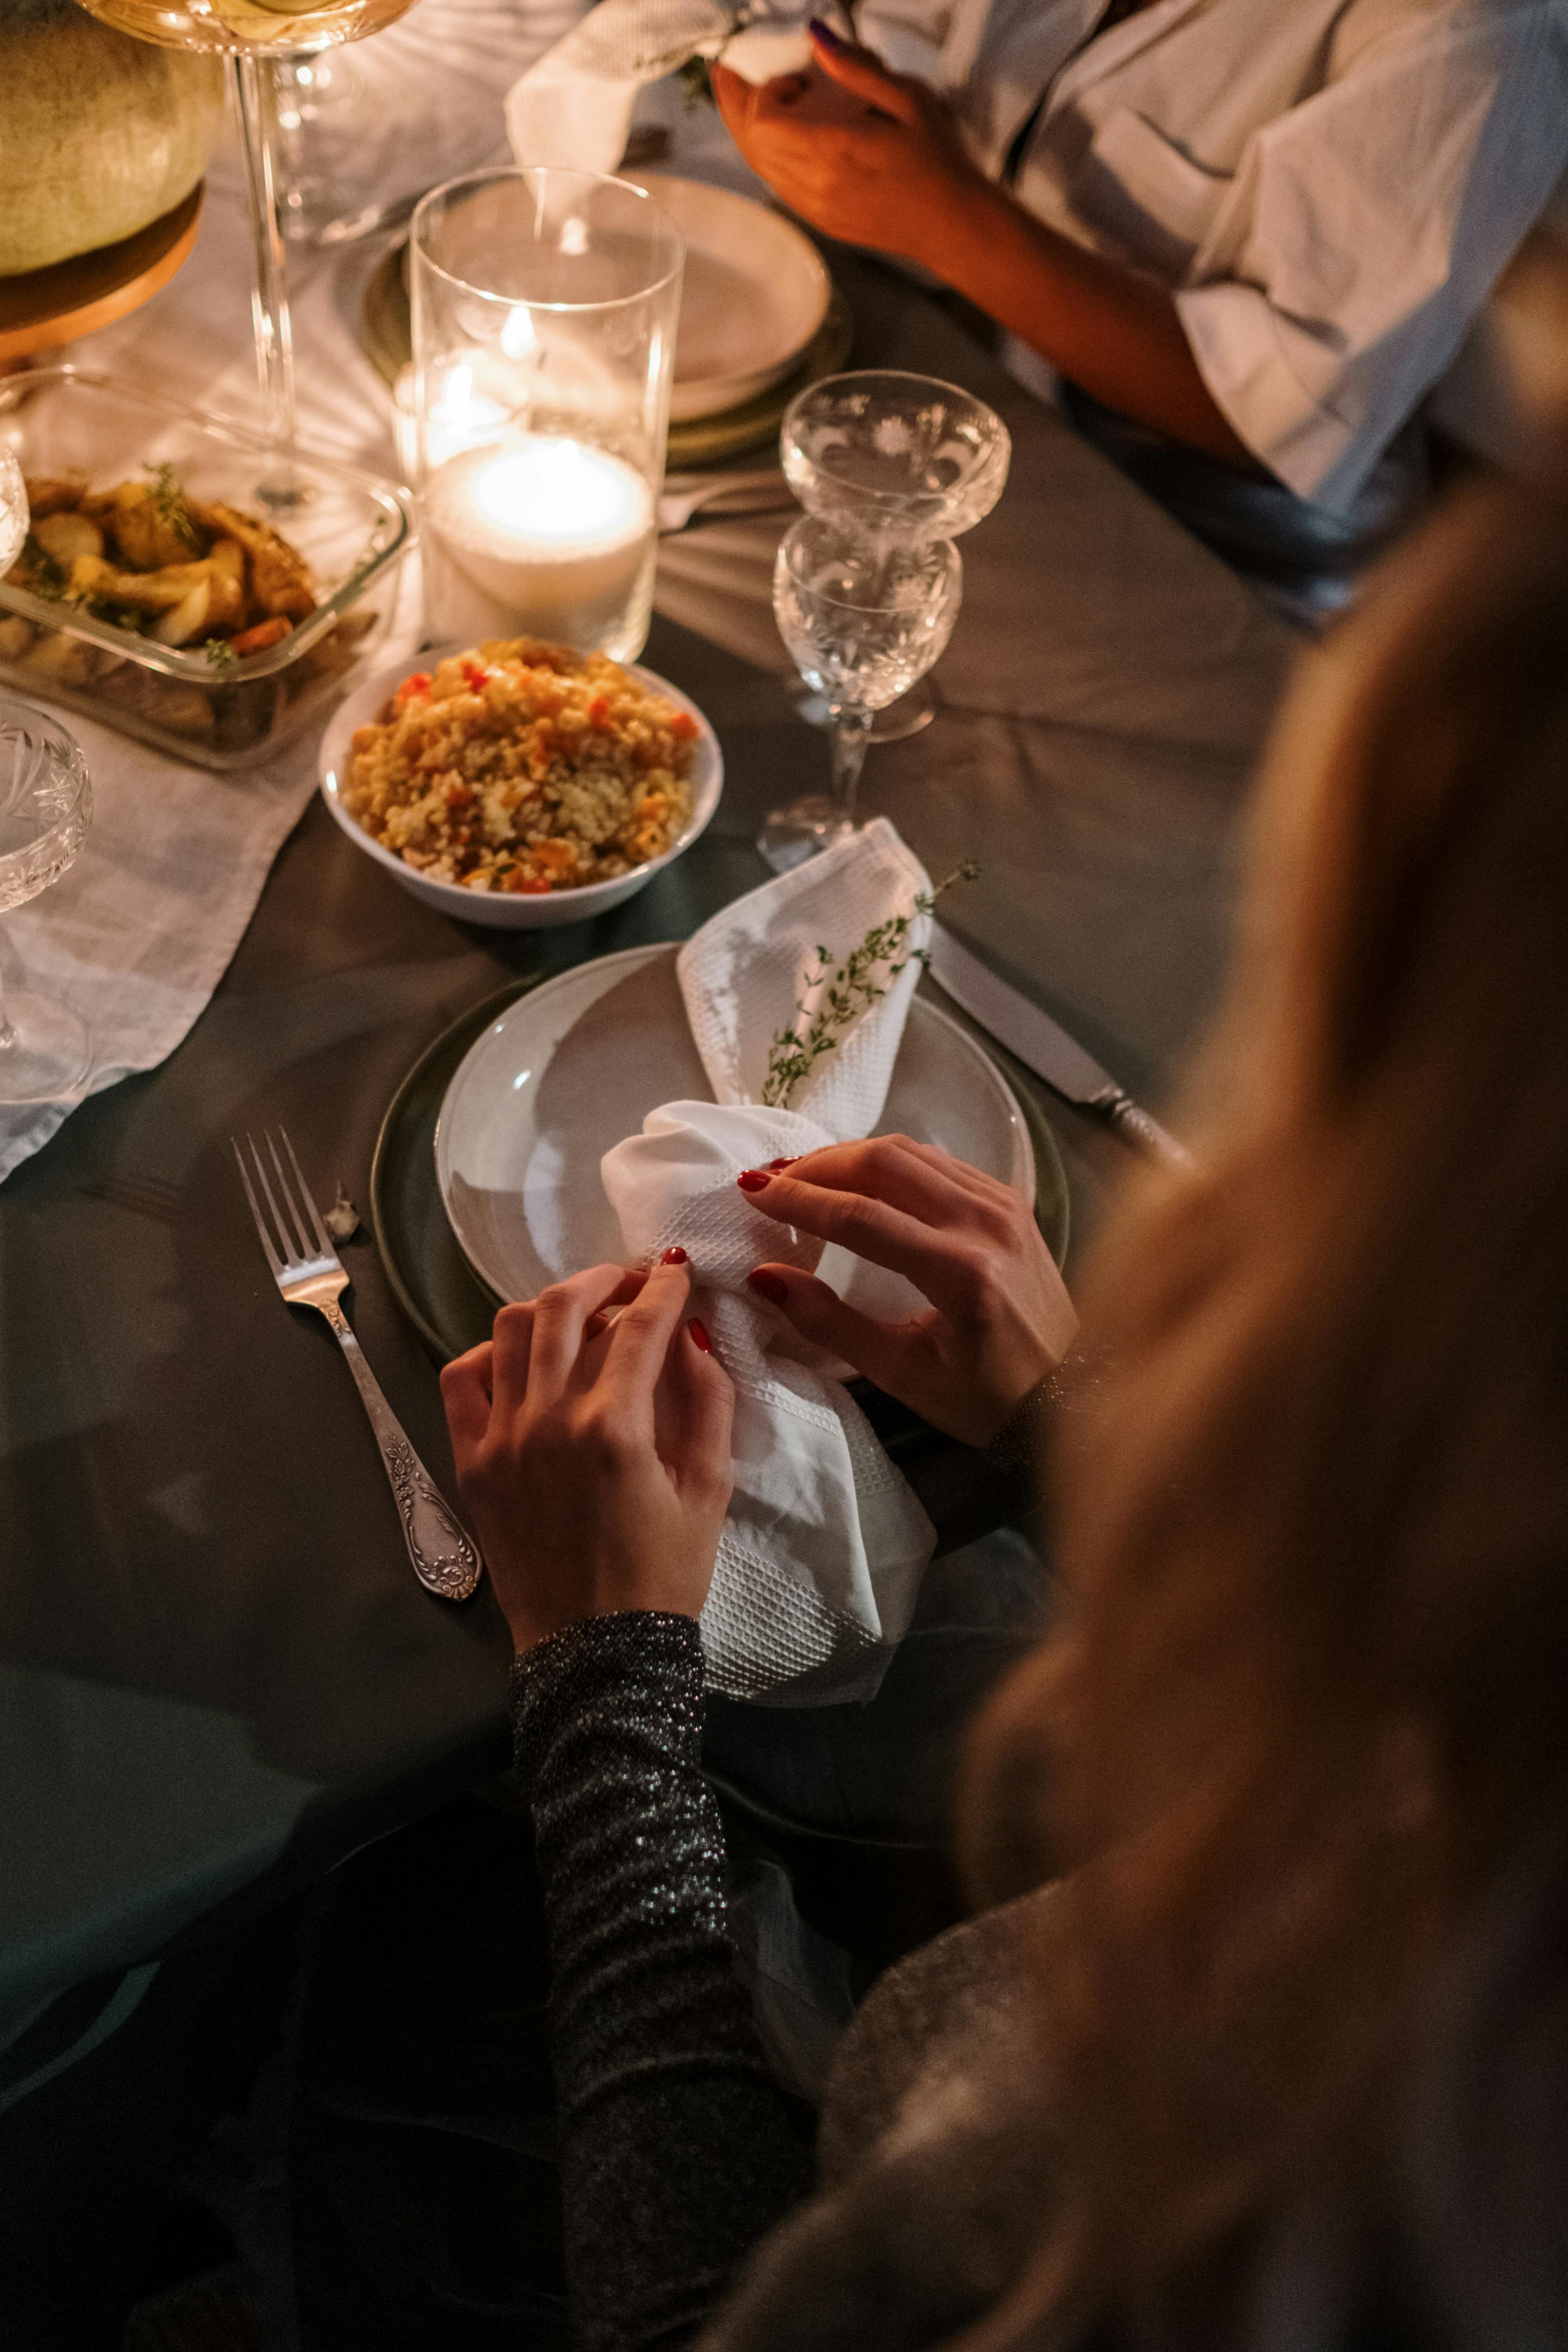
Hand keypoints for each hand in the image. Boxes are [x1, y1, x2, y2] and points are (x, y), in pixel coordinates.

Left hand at [440, 1259, 733, 1654]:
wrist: (597, 1653)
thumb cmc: (663, 1576)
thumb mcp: (710, 1489)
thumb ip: (708, 1401)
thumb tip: (692, 1333)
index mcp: (617, 1427)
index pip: (642, 1322)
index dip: (665, 1285)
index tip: (678, 1270)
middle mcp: (550, 1420)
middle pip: (567, 1306)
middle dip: (606, 1277)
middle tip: (633, 1279)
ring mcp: (502, 1439)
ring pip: (511, 1330)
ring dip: (551, 1305)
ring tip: (582, 1311)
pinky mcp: (471, 1463)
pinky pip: (462, 1379)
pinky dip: (490, 1353)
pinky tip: (523, 1360)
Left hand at [712, 27, 987, 264]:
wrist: (953, 225)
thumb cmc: (938, 162)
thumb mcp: (906, 99)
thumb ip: (856, 69)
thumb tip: (817, 38)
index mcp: (833, 151)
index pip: (763, 120)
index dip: (760, 91)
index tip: (786, 73)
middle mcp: (815, 184)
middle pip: (749, 143)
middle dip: (736, 104)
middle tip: (733, 73)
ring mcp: (814, 207)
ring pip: (759, 165)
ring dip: (752, 130)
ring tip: (758, 99)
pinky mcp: (820, 219)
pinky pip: (778, 182)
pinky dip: (770, 153)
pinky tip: (786, 133)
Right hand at [739, 1136, 1076, 1445]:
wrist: (1070, 1395)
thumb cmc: (987, 1399)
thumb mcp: (903, 1375)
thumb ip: (831, 1324)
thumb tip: (766, 1277)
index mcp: (961, 1272)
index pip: (862, 1215)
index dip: (799, 1200)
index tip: (751, 1192)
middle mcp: (986, 1223)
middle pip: (885, 1162)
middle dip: (818, 1165)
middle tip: (772, 1179)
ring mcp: (1004, 1204)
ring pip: (913, 1152)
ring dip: (852, 1156)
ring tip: (805, 1175)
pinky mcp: (1012, 1201)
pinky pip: (941, 1162)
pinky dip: (892, 1161)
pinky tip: (861, 1178)